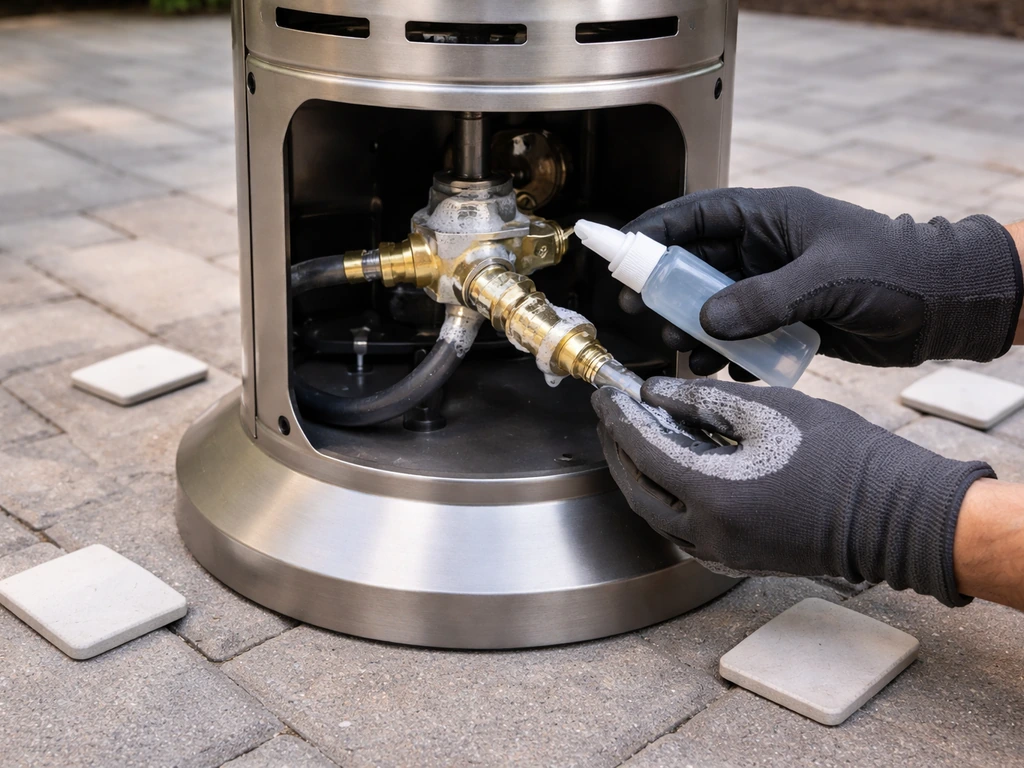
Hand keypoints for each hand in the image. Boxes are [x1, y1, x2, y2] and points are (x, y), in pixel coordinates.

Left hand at [592, 376, 993, 606]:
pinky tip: (671, 473)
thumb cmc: (841, 457)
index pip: (643, 451)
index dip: (619, 419)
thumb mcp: (768, 411)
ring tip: (634, 439)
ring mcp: (724, 553)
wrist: (894, 513)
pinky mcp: (740, 558)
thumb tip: (654, 393)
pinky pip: (684, 530)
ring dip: (640, 477)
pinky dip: (667, 499)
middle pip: (639, 490)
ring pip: (658, 516)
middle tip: (611, 417)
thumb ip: (701, 401)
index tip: (605, 395)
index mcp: (711, 494)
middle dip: (619, 451)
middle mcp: (708, 534)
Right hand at [620, 187, 1021, 374]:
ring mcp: (776, 286)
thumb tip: (707, 321)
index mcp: (772, 217)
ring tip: (686, 351)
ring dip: (696, 328)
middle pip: (698, 265)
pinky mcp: (788, 321)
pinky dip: (730, 353)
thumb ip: (765, 298)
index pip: (699, 214)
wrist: (946, 306)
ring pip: (716, 305)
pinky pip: (743, 336)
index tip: (621, 250)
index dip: (656, 230)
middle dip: (668, 290)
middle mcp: (766, 249)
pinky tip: (726, 369)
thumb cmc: (896, 269)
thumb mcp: (827, 278)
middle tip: (642, 312)